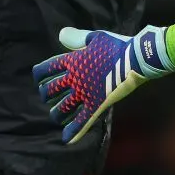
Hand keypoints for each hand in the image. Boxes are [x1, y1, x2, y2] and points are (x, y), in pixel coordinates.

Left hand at [31, 25, 173, 143]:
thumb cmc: (116, 45)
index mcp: (72, 61)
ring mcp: (84, 93)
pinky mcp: (96, 105)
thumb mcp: (96, 37)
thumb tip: (61, 34)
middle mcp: (74, 79)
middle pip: (50, 91)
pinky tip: (67, 139)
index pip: (46, 69)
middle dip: (46, 95)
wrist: (136, 58)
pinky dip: (74, 131)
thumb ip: (77, 38)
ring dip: (56, 114)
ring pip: (62, 109)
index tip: (39, 78)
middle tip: (49, 97)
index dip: (39, 75)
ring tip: (57, 116)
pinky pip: (82, 121)